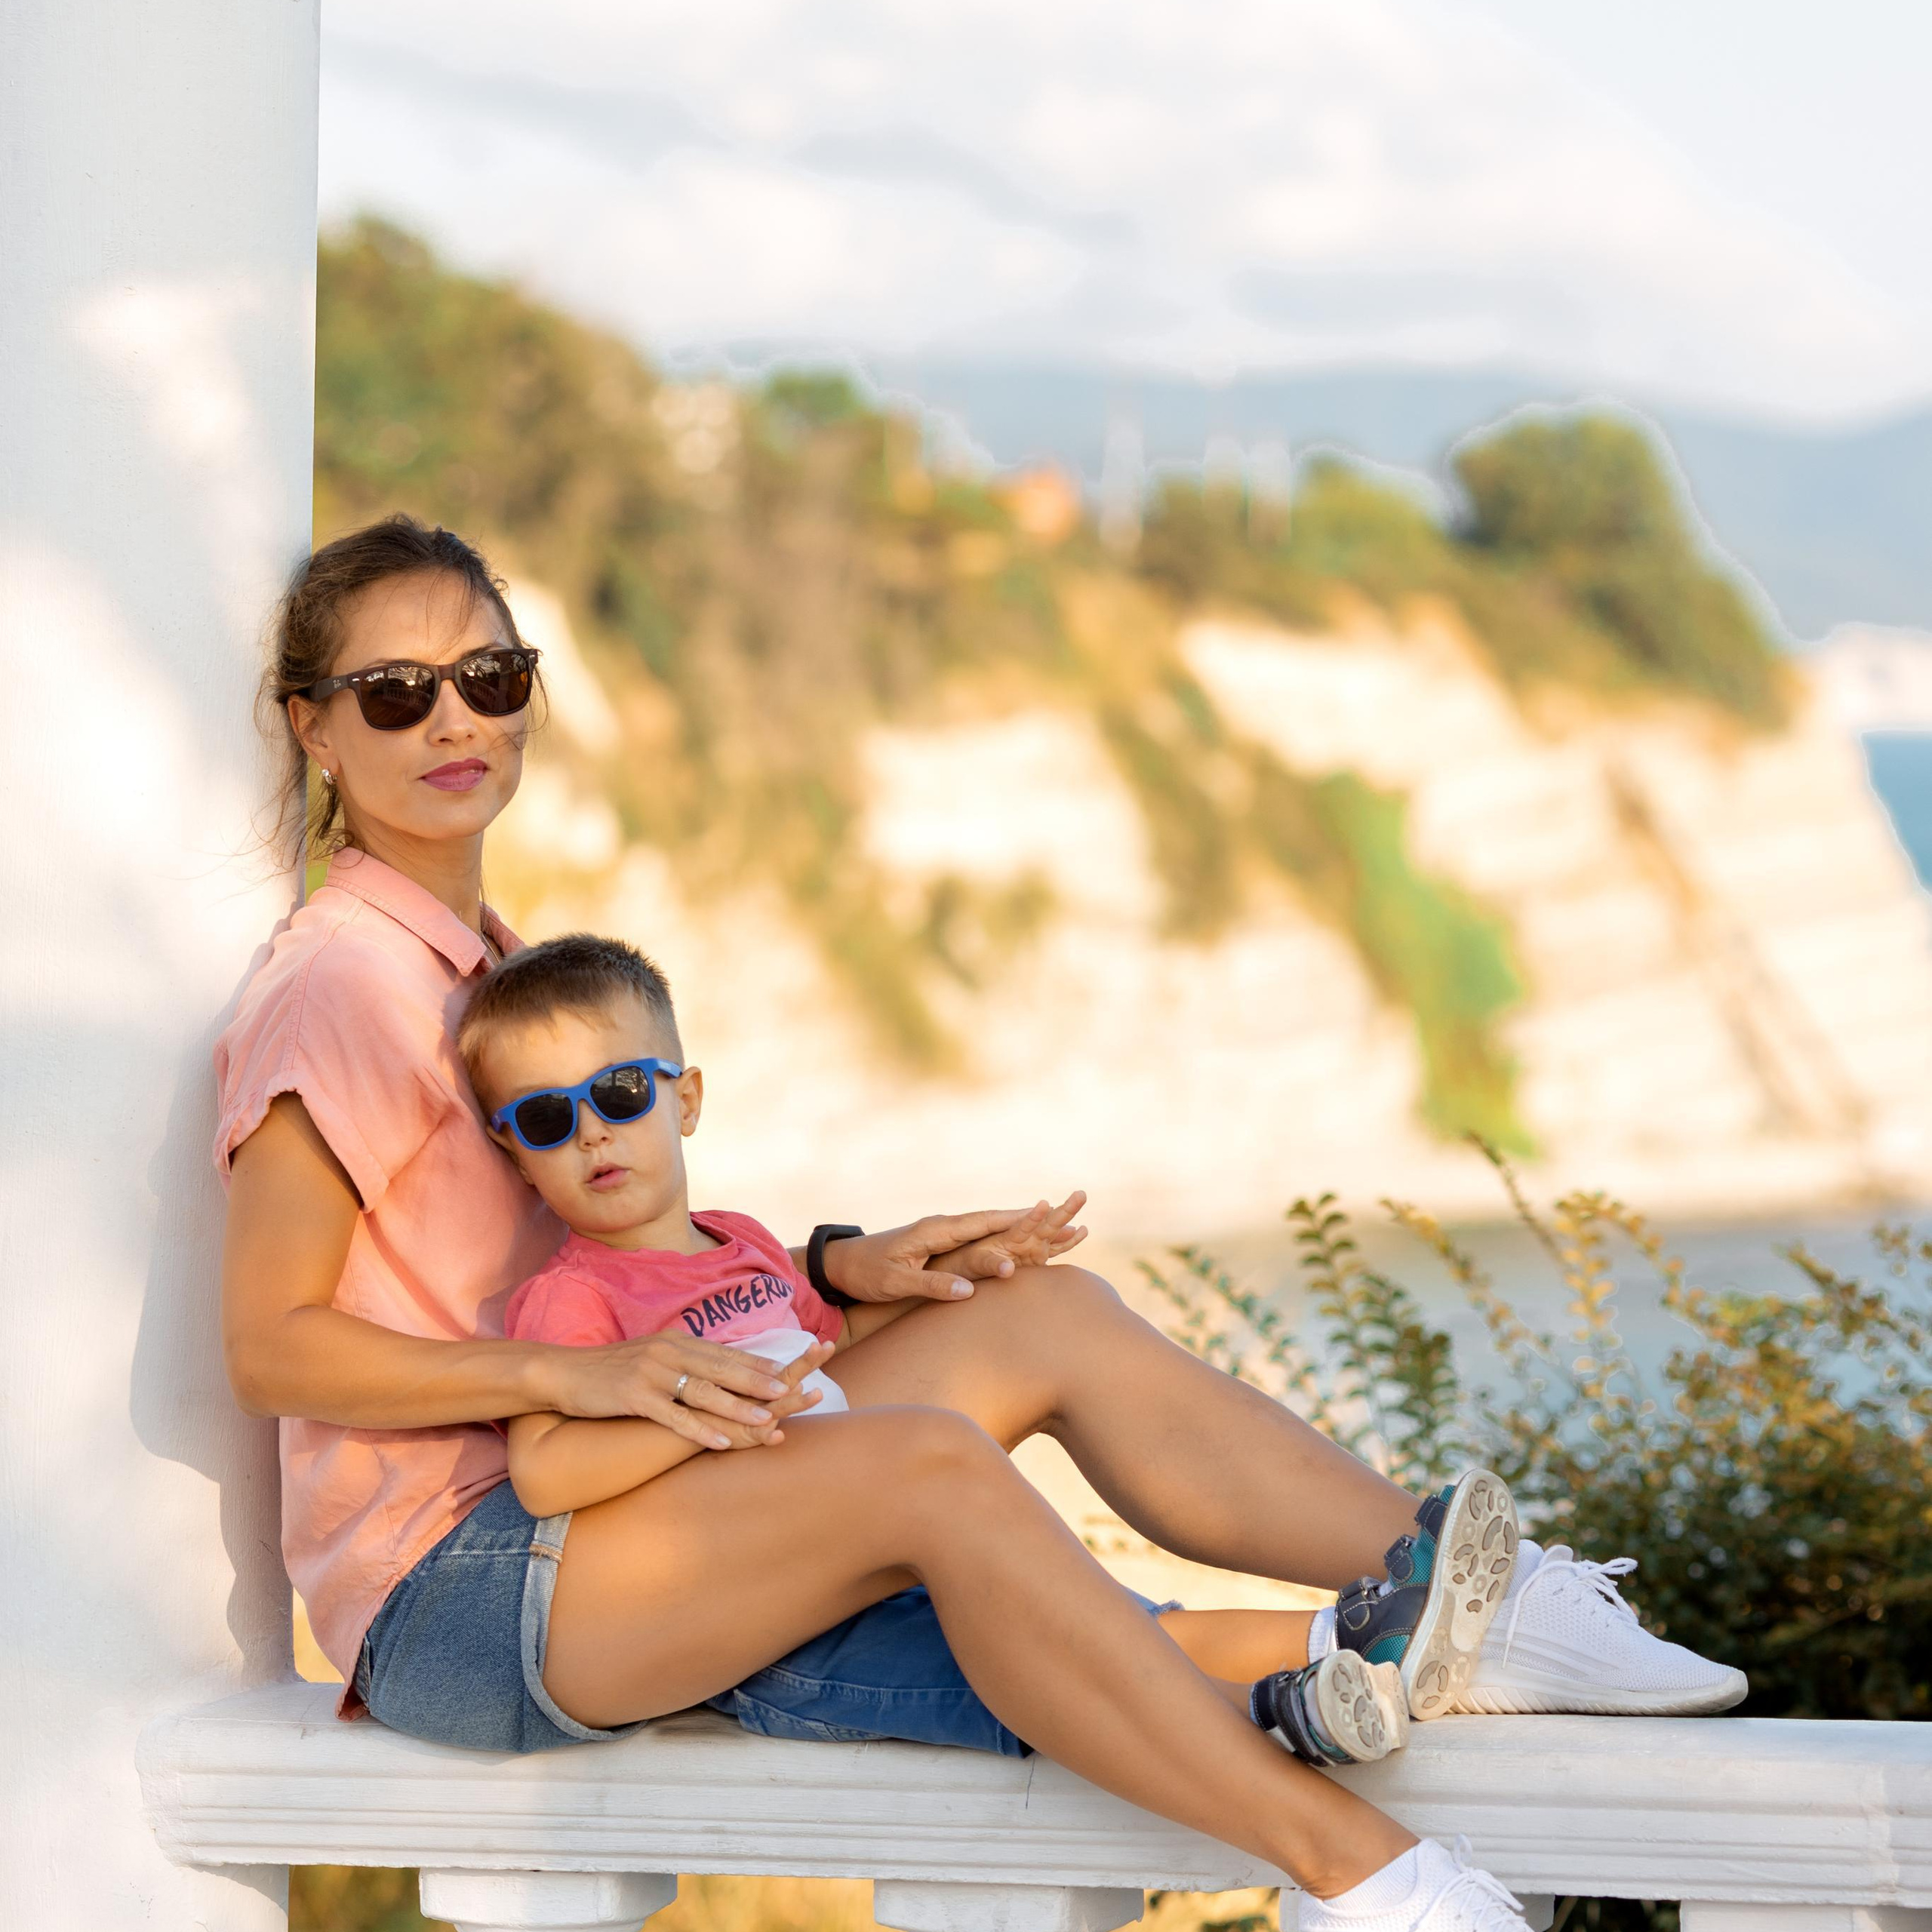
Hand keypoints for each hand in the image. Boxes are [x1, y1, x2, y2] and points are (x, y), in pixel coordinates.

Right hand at [546, 1331, 817, 1448]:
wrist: (563, 1372)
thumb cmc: (610, 1370)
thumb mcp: (651, 1357)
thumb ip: (682, 1361)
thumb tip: (714, 1368)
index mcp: (675, 1343)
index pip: (725, 1352)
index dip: (757, 1362)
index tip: (789, 1370)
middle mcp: (668, 1353)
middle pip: (722, 1367)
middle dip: (758, 1380)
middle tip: (792, 1389)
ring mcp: (651, 1374)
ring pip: (703, 1391)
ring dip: (738, 1406)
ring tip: (767, 1418)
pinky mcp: (634, 1396)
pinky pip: (674, 1416)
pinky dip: (700, 1430)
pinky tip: (721, 1442)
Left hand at [821, 1197, 1088, 1303]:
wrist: (844, 1264)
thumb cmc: (868, 1273)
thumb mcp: (896, 1282)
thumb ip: (932, 1284)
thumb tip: (968, 1292)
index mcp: (936, 1230)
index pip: (981, 1222)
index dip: (1011, 1219)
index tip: (1042, 1212)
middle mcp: (944, 1226)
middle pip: (994, 1219)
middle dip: (1028, 1215)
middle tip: (1064, 1205)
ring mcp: (945, 1234)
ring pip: (991, 1226)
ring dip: (1021, 1223)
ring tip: (1057, 1218)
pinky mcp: (943, 1244)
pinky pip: (982, 1236)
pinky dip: (1005, 1234)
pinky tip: (1024, 1237)